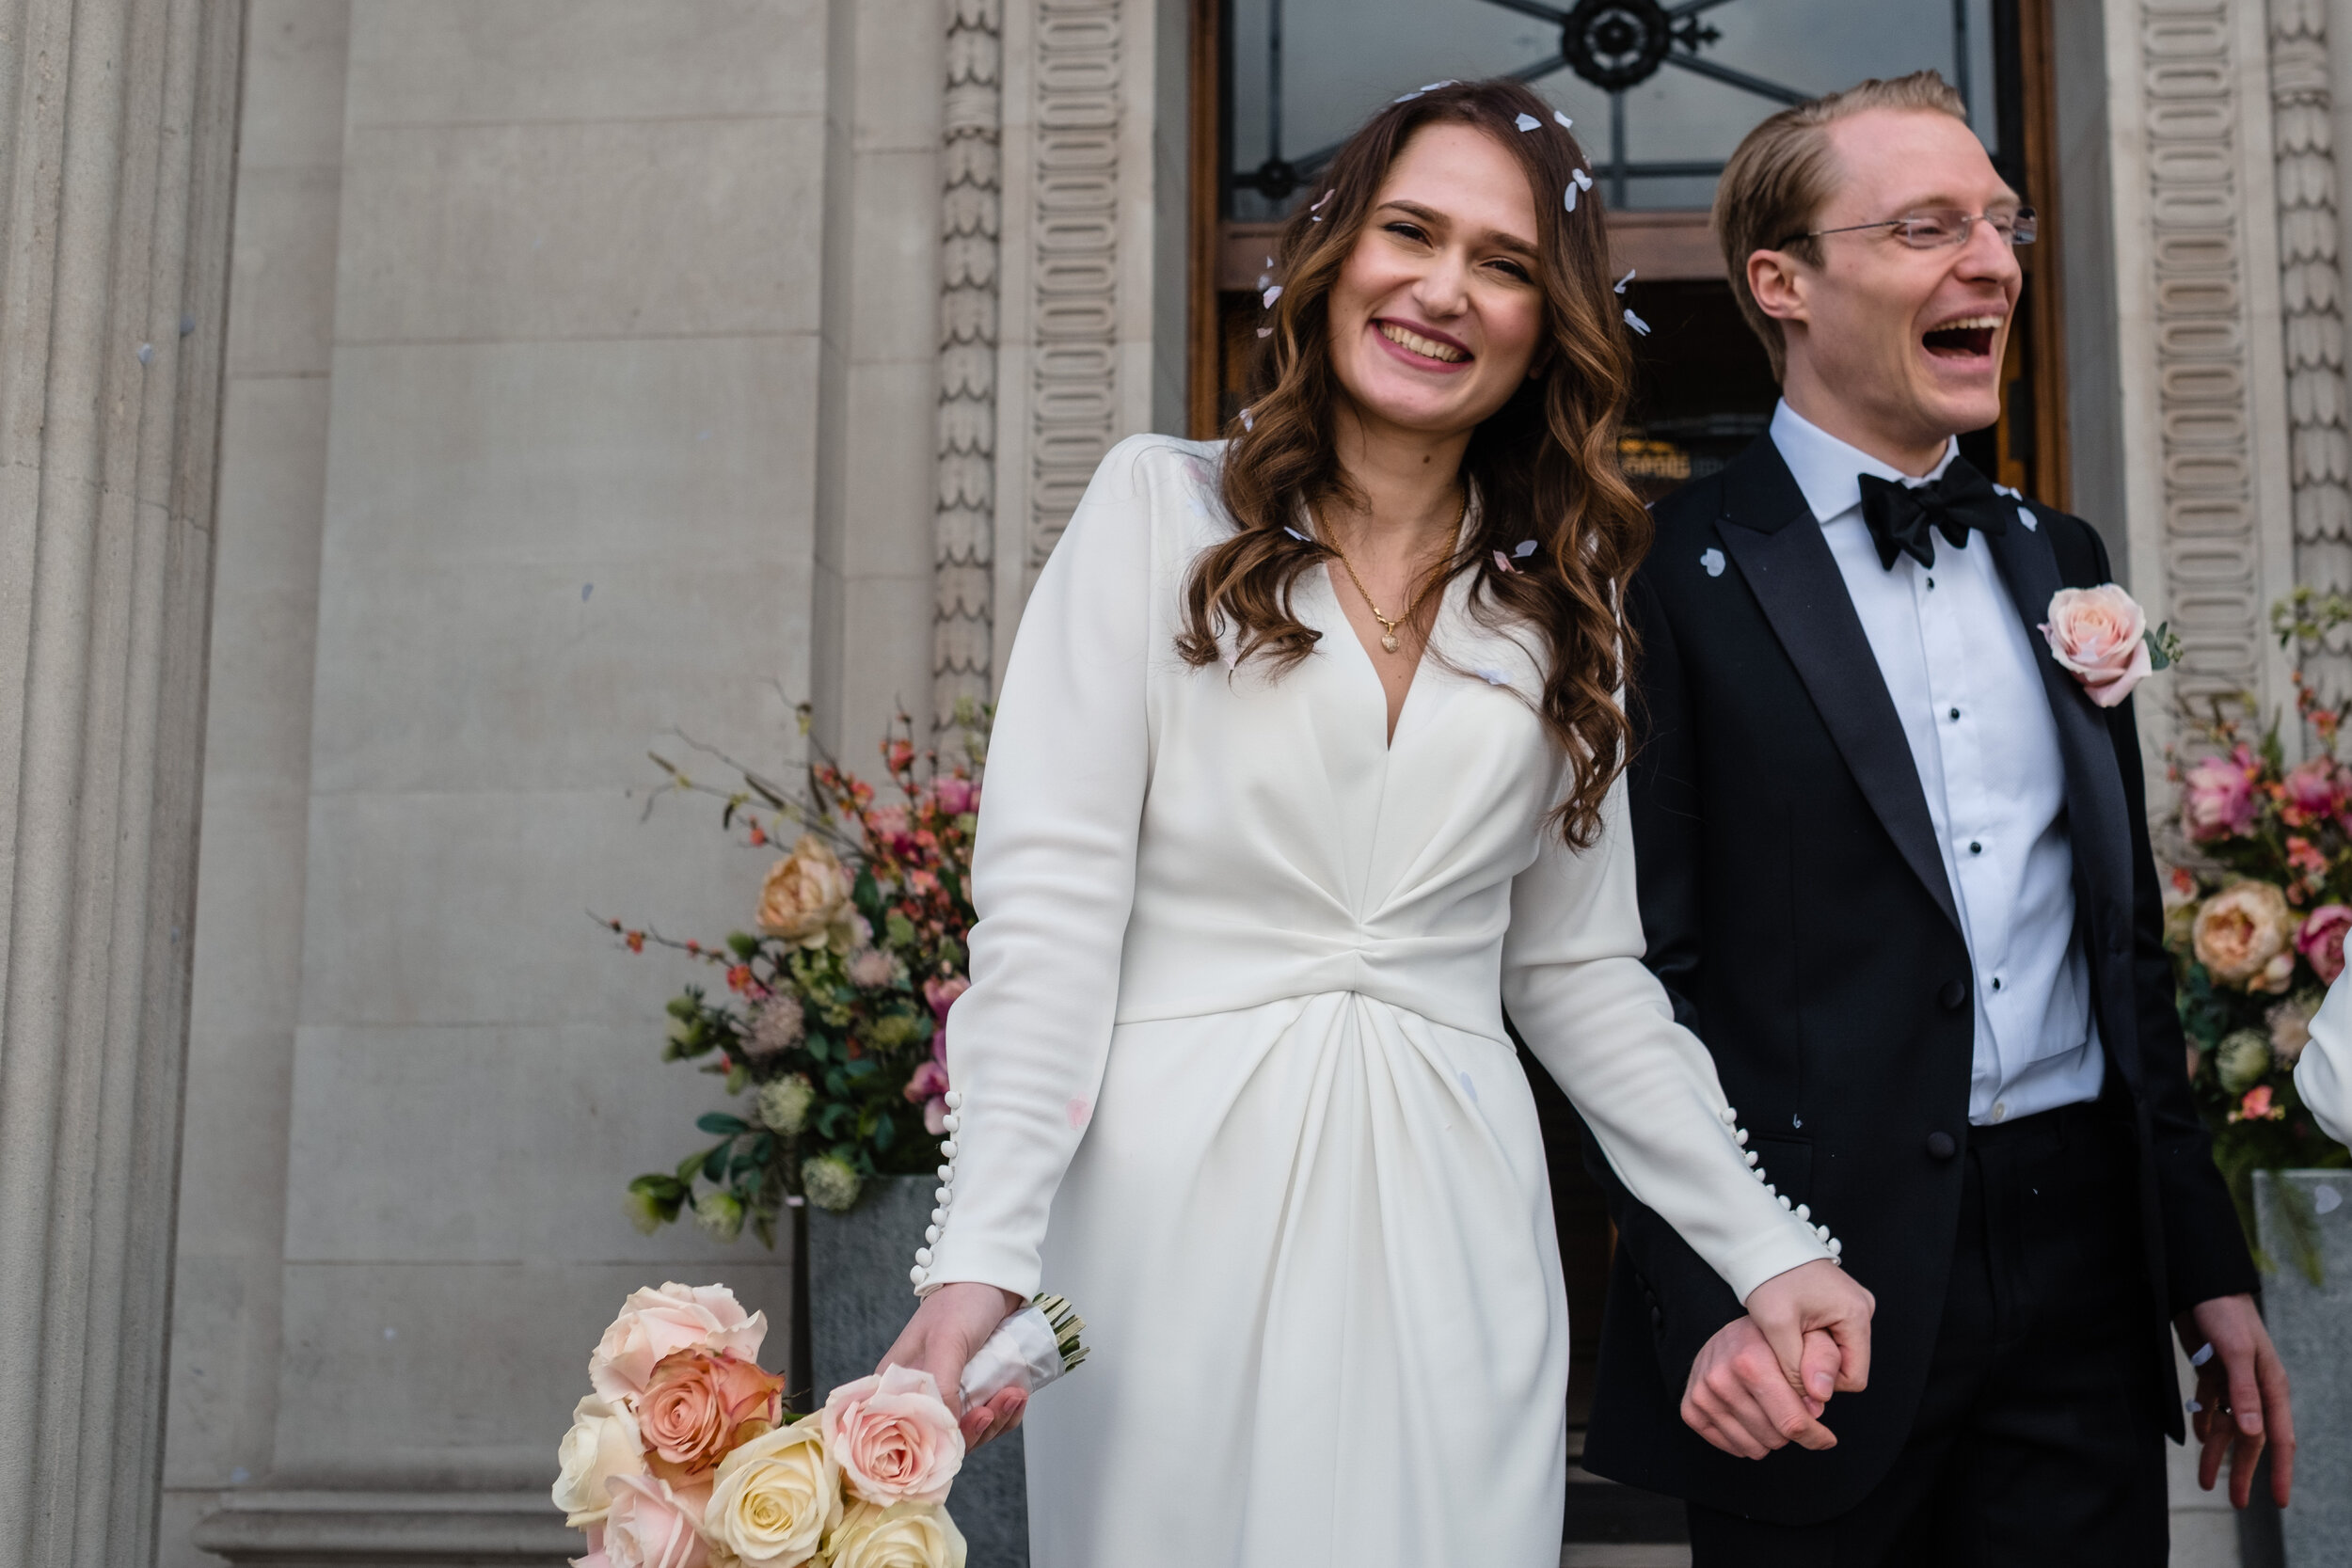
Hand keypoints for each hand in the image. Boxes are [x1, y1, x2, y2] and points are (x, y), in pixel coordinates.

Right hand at [877, 1281, 1029, 1448]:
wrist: (995, 1277)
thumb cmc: (962, 1301)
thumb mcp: (948, 1341)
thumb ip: (942, 1385)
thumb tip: (945, 1430)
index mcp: (900, 1383)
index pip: (907, 1430)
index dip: (932, 1441)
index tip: (959, 1435)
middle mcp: (922, 1393)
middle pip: (943, 1437)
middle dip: (974, 1430)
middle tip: (991, 1410)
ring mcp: (953, 1393)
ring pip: (972, 1430)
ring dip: (996, 1419)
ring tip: (1013, 1394)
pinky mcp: (979, 1390)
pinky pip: (992, 1418)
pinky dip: (1007, 1413)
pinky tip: (1017, 1394)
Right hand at [1681, 1317, 1842, 1457]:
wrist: (1729, 1331)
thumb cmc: (1775, 1339)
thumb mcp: (1808, 1336)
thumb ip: (1822, 1364)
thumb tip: (1817, 1405)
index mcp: (1751, 1361)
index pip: (1793, 1422)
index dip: (1817, 1436)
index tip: (1827, 1438)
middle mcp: (1721, 1379)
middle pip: (1775, 1438)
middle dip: (1791, 1430)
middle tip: (1791, 1409)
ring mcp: (1702, 1395)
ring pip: (1753, 1448)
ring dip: (1769, 1437)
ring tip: (1770, 1411)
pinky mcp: (1691, 1409)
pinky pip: (1730, 1447)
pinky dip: (1746, 1440)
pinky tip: (1751, 1418)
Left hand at [1744, 1256, 1874, 1402]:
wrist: (1761, 1242)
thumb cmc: (1769, 1277)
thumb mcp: (1777, 1325)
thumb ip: (1796, 1367)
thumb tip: (1817, 1403)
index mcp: (1857, 1314)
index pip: (1855, 1378)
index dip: (1823, 1382)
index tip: (1794, 1364)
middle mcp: (1863, 1309)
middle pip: (1847, 1366)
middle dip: (1815, 1365)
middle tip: (1786, 1344)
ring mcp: (1852, 1306)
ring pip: (1837, 1353)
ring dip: (1810, 1353)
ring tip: (1786, 1333)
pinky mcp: (1838, 1304)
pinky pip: (1831, 1339)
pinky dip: (1809, 1341)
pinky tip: (1790, 1328)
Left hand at [2178, 1294, 2293, 1508]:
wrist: (2200, 1283)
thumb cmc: (2224, 1313)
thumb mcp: (2236, 1351)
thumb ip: (2244, 1392)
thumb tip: (2253, 1434)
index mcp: (2270, 1387)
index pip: (2278, 1438)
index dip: (2277, 1471)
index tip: (2278, 1502)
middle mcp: (2255, 1388)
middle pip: (2251, 1439)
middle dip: (2243, 1471)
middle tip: (2236, 1502)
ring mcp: (2233, 1380)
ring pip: (2228, 1425)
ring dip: (2217, 1451)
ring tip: (2205, 1481)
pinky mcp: (2212, 1370)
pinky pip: (2210, 1404)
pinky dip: (2205, 1420)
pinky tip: (2199, 1436)